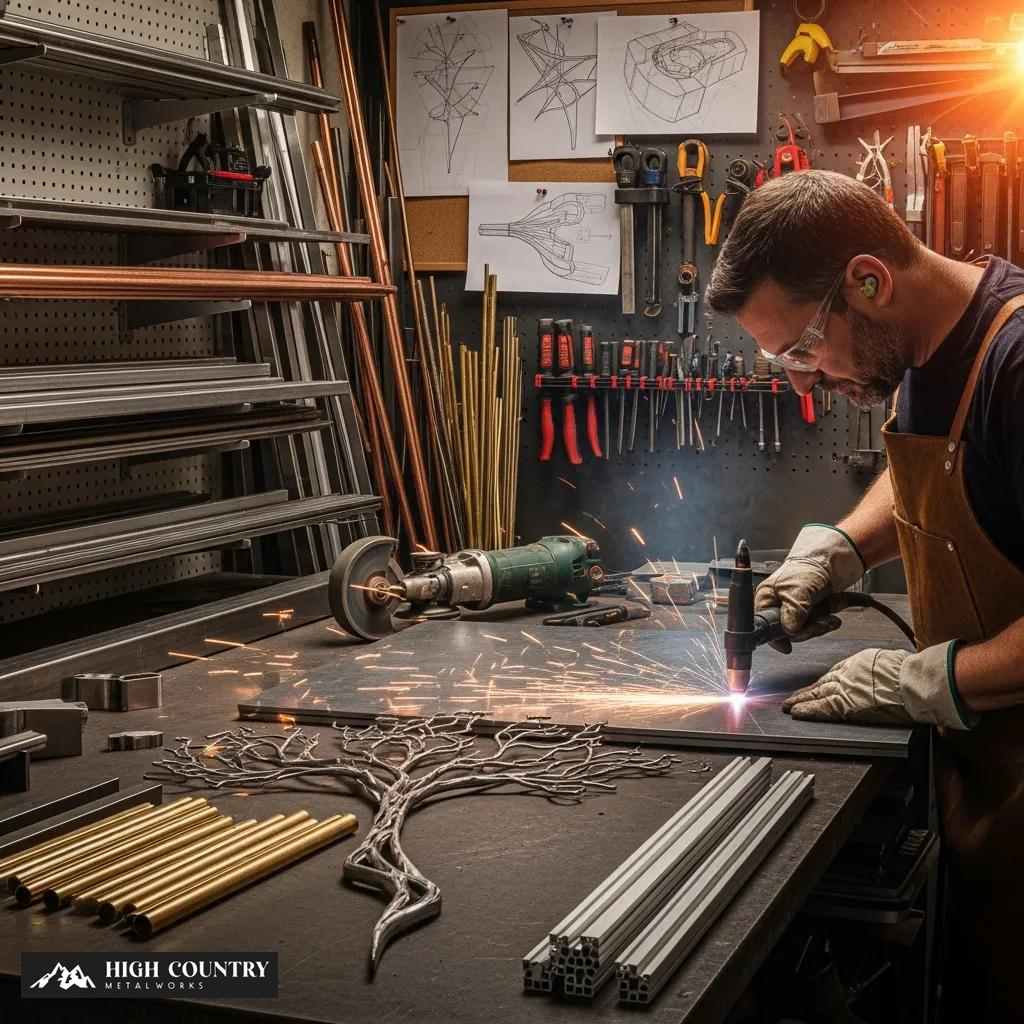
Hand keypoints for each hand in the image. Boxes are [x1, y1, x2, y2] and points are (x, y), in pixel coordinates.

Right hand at [755, 524, 864, 652]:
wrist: (834, 558)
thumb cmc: (809, 567)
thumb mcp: (798, 589)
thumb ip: (793, 610)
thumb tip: (790, 631)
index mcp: (767, 599)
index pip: (766, 627)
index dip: (778, 637)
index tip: (788, 645)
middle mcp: (779, 606)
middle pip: (788, 632)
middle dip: (808, 629)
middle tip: (821, 623)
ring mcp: (796, 610)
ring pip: (806, 630)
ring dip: (822, 624)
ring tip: (832, 614)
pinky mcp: (811, 612)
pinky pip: (818, 624)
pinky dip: (828, 620)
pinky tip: (836, 611)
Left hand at [783, 641, 976, 729]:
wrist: (913, 682)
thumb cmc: (909, 673)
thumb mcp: (890, 661)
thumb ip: (877, 668)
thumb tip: (881, 673)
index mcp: (859, 662)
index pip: (835, 673)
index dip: (824, 682)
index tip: (816, 687)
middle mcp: (848, 674)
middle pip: (822, 684)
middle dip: (807, 692)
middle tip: (791, 697)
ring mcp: (846, 689)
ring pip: (818, 695)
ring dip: (802, 701)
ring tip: (789, 706)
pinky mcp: (847, 704)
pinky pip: (823, 708)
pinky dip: (808, 711)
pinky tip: (797, 713)